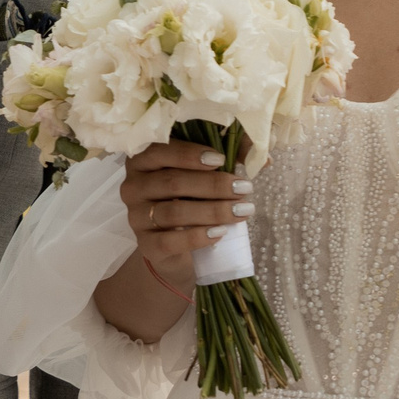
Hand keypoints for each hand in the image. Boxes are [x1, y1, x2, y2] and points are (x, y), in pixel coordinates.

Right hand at [117, 140, 253, 297]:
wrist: (174, 247)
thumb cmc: (190, 200)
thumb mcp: (204, 175)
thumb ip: (229, 158)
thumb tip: (265, 157)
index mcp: (143, 160)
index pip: (159, 150)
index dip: (190, 154)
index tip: (220, 160)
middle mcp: (133, 186)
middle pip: (172, 182)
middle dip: (213, 185)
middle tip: (244, 188)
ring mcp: (136, 218)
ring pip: (174, 212)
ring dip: (212, 211)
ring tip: (242, 211)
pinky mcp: (145, 246)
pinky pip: (169, 241)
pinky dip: (197, 237)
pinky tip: (220, 232)